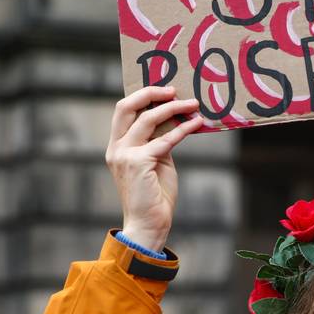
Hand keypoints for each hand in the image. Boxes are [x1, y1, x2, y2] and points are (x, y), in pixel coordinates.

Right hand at [105, 86, 203, 250]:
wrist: (149, 223)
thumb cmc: (155, 194)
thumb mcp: (156, 161)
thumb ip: (159, 141)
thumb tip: (176, 119)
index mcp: (116, 146)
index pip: (123, 111)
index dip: (142, 95)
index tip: (166, 90)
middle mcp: (116, 148)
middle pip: (126, 106)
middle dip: (150, 93)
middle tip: (174, 90)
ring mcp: (124, 155)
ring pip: (147, 118)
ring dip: (173, 108)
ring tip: (193, 104)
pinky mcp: (139, 162)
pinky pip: (166, 139)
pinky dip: (184, 129)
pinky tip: (197, 123)